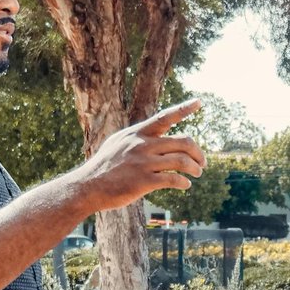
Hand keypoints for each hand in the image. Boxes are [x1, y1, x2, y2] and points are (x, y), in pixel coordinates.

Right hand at [74, 100, 206, 210]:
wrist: (86, 187)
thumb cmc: (103, 168)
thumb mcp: (117, 144)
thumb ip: (136, 139)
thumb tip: (155, 136)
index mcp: (136, 133)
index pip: (165, 117)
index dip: (184, 109)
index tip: (199, 102)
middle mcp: (141, 144)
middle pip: (182, 141)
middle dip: (197, 152)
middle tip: (202, 162)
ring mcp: (143, 162)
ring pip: (181, 161)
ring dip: (195, 168)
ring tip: (198, 173)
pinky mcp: (143, 181)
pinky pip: (173, 179)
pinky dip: (184, 182)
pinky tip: (186, 185)